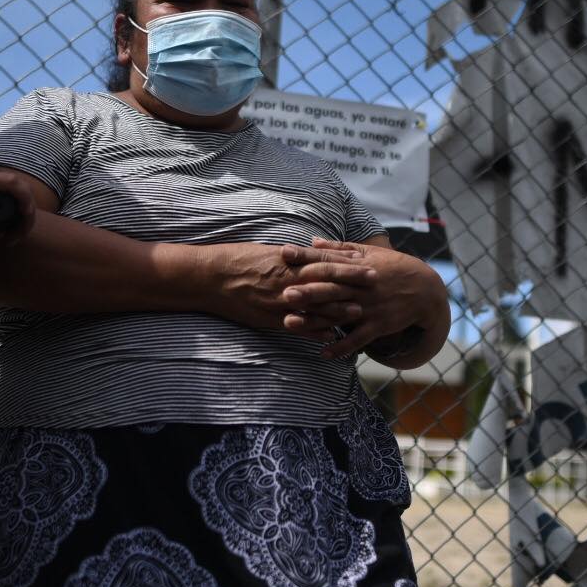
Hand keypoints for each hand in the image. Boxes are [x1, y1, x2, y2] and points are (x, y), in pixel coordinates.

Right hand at [206, 242, 376, 331]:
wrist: (210, 278)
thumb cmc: (236, 259)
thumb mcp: (266, 251)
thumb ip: (290, 257)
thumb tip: (309, 254)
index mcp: (288, 261)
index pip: (325, 260)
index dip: (347, 261)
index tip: (366, 260)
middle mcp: (288, 280)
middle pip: (327, 282)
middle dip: (352, 282)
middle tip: (375, 282)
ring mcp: (281, 301)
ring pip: (316, 306)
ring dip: (339, 310)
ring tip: (359, 311)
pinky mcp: (271, 318)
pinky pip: (298, 326)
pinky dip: (314, 331)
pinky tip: (330, 335)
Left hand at [279, 238, 445, 359]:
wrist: (425, 290)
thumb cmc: (393, 268)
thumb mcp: (369, 253)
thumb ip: (339, 248)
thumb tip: (312, 241)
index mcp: (357, 266)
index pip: (328, 259)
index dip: (305, 256)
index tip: (284, 252)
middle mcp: (361, 287)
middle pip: (330, 288)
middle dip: (308, 291)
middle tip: (285, 293)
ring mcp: (369, 308)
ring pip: (337, 314)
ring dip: (313, 320)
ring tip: (289, 323)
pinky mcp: (378, 326)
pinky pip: (357, 339)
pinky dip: (341, 347)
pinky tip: (323, 353)